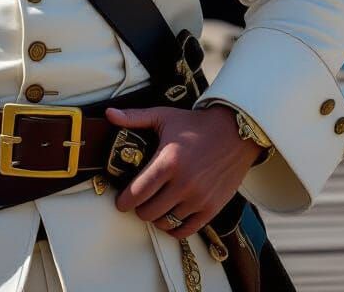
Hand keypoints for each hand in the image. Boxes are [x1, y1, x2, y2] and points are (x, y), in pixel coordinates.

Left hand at [106, 103, 261, 238]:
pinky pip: (186, 230)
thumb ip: (135, 117)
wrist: (234, 132)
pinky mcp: (212, 208)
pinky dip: (174, 228)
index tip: (120, 201)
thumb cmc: (195, 124)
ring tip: (154, 206)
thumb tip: (109, 114)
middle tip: (138, 201)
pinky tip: (170, 217)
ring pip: (166, 223)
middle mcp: (184, 183)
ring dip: (156, 218)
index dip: (124, 201)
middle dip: (139, 208)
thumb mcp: (164, 116)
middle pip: (149, 212)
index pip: (138, 193)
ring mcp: (199, 198)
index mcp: (169, 161)